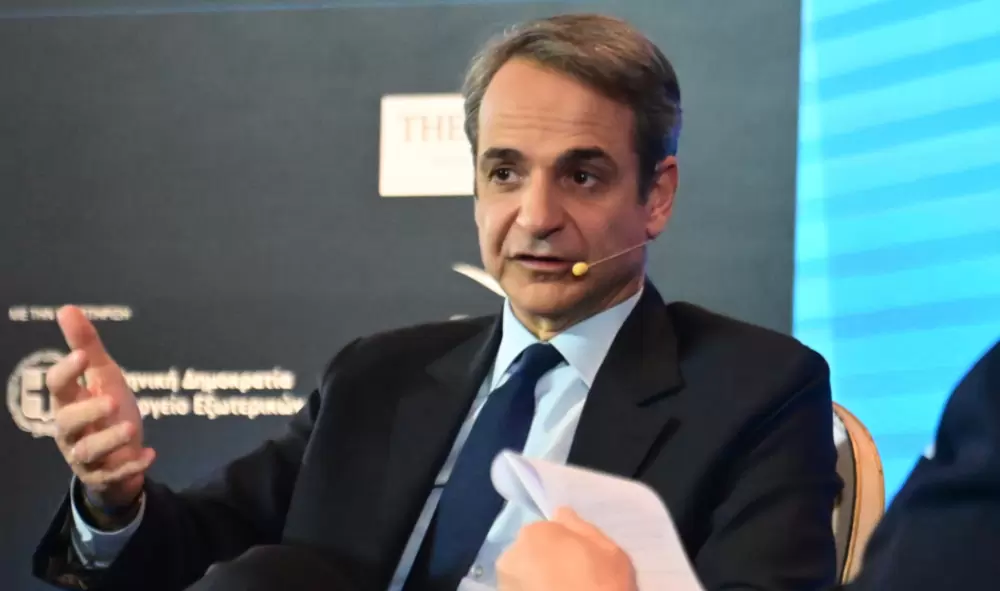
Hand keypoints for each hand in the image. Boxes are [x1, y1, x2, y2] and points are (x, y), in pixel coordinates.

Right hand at [48, 306, 154, 521]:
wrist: (120, 455)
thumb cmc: (107, 410)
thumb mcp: (103, 376)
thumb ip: (87, 345)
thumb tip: (67, 308)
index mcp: (69, 402)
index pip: (57, 386)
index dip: (66, 371)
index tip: (83, 355)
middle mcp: (71, 430)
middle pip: (65, 422)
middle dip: (87, 411)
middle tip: (111, 400)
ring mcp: (85, 456)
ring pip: (87, 451)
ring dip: (109, 440)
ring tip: (132, 427)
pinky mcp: (103, 476)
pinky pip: (113, 475)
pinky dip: (131, 466)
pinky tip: (151, 454)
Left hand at [497, 507, 636, 590]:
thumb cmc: (601, 586)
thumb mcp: (611, 553)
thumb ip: (583, 529)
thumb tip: (562, 514)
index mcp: (536, 532)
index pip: (549, 533)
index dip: (566, 548)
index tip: (581, 564)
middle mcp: (512, 554)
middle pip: (532, 554)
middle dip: (547, 564)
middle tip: (572, 582)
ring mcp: (504, 584)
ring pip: (523, 577)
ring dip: (536, 583)